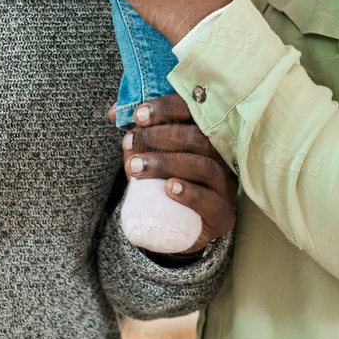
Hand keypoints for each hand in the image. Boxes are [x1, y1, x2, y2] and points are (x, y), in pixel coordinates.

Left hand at [118, 93, 236, 250]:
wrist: (175, 229)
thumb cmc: (163, 182)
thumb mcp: (151, 154)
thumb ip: (138, 132)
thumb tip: (112, 112)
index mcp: (209, 134)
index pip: (194, 111)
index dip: (166, 109)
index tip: (138, 115)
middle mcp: (223, 157)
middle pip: (199, 137)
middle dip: (159, 137)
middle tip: (130, 142)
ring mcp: (226, 187)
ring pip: (203, 166)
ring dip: (166, 164)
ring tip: (136, 168)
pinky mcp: (223, 215)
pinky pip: (211, 202)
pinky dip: (189, 193)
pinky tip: (168, 189)